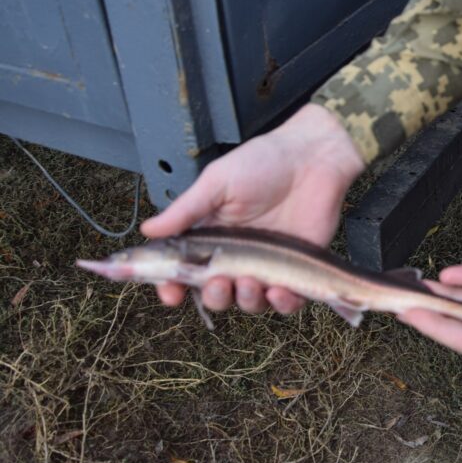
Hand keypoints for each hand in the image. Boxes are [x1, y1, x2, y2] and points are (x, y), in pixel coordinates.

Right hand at [141, 104, 364, 314]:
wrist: (313, 157)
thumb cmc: (264, 163)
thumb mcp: (217, 182)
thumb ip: (186, 210)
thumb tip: (147, 231)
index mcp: (211, 236)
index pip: (185, 272)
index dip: (173, 287)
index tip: (170, 294)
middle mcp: (236, 256)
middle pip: (215, 293)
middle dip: (212, 296)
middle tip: (218, 282)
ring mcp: (267, 265)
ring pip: (249, 302)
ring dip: (244, 300)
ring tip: (249, 283)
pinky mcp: (298, 270)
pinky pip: (287, 301)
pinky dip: (282, 304)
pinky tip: (279, 291)